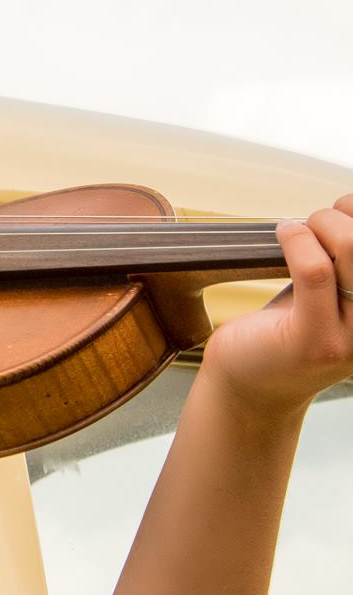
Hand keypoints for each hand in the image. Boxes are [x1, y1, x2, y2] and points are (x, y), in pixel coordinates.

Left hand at [201, 194, 352, 418]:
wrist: (251, 388)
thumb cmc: (289, 332)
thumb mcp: (330, 293)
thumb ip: (345, 259)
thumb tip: (348, 206)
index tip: (344, 212)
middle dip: (341, 216)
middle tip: (314, 223)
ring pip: (351, 247)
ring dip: (319, 223)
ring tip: (298, 231)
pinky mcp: (316, 341)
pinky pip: (314, 270)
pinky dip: (296, 239)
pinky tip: (284, 233)